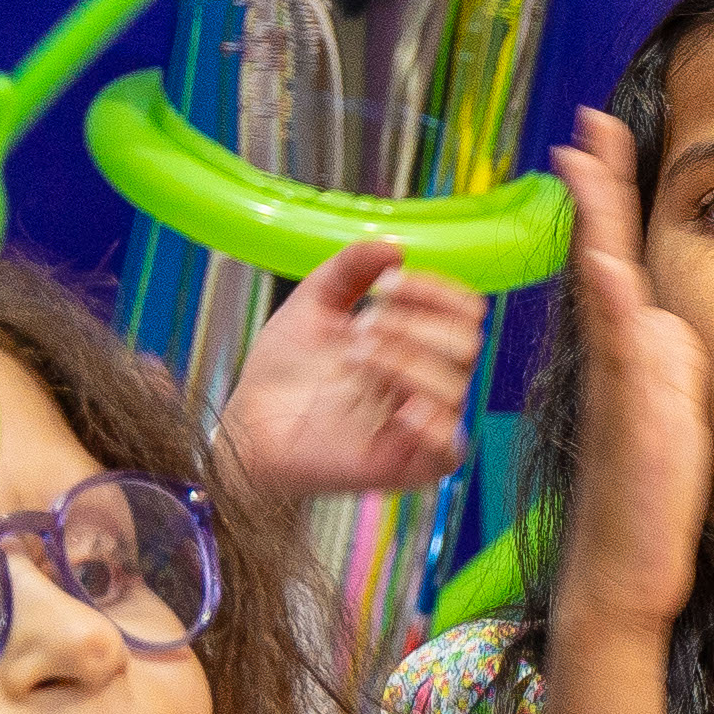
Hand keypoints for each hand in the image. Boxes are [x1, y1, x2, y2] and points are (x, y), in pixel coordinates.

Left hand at [216, 238, 485, 505]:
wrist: (246, 428)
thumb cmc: (281, 373)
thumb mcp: (311, 305)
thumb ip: (349, 270)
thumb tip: (395, 248)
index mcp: (416, 344)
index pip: (464, 313)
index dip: (436, 290)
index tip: (385, 284)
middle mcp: (426, 382)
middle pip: (466, 344)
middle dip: (415, 324)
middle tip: (363, 327)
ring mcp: (421, 425)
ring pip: (455, 387)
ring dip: (404, 359)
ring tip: (354, 357)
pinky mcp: (410, 465)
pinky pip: (449, 446)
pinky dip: (431, 422)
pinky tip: (397, 408)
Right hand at [547, 112, 713, 637]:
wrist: (624, 572)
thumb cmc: (650, 498)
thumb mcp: (674, 414)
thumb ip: (669, 363)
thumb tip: (666, 328)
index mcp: (630, 353)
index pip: (618, 259)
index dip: (610, 200)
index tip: (600, 139)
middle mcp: (617, 358)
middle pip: (602, 253)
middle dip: (597, 188)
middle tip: (586, 124)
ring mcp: (620, 384)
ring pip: (605, 287)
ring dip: (596, 223)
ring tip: (587, 160)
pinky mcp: (636, 418)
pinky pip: (622, 351)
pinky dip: (613, 304)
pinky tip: (609, 263)